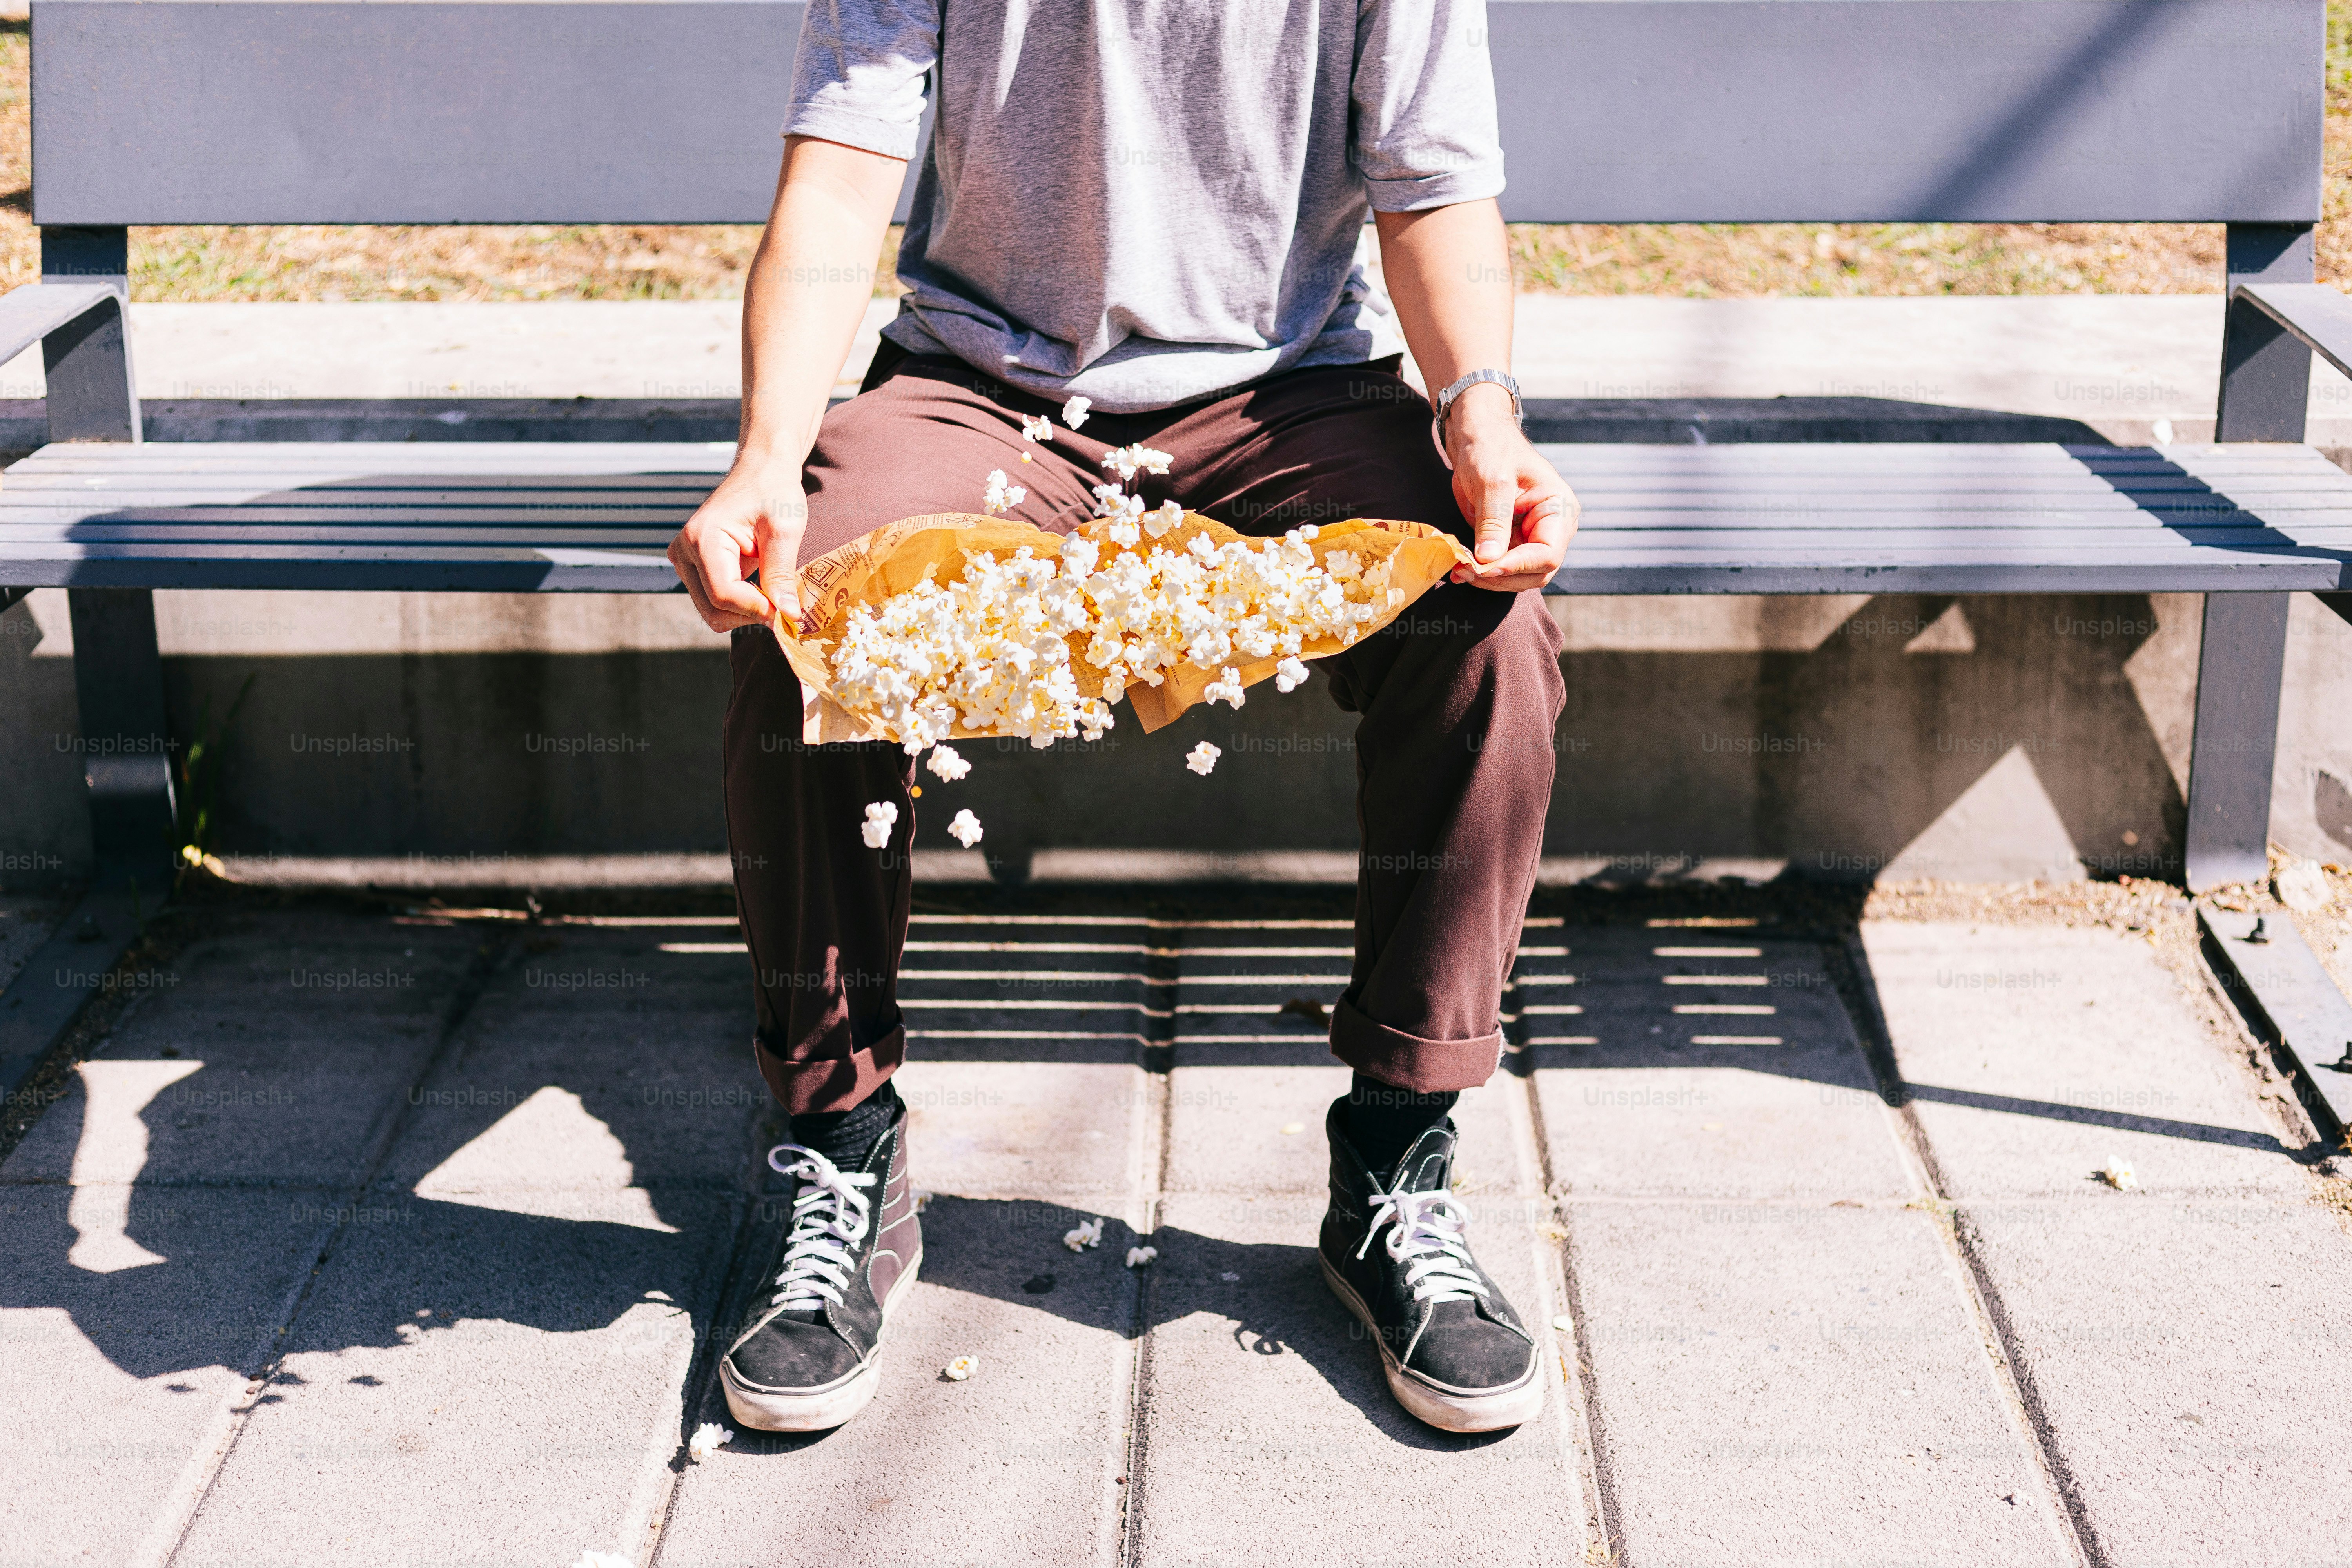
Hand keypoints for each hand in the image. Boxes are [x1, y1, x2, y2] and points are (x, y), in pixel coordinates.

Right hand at [668, 459, 807, 632]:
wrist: (761, 471)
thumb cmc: (774, 492)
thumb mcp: (785, 530)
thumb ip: (781, 574)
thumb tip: (787, 615)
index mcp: (702, 538)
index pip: (723, 594)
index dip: (757, 610)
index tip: (788, 613)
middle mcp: (684, 551)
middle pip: (713, 609)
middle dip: (750, 614)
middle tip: (783, 606)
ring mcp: (685, 560)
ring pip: (712, 610)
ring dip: (745, 611)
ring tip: (772, 590)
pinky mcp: (693, 566)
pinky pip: (714, 600)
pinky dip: (739, 604)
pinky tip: (760, 587)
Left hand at [1444, 386, 1577, 591]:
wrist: (1476, 436)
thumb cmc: (1491, 447)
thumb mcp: (1493, 481)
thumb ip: (1493, 521)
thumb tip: (1488, 560)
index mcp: (1559, 509)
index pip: (1547, 554)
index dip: (1516, 566)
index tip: (1484, 567)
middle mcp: (1551, 527)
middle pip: (1535, 572)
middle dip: (1501, 576)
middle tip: (1466, 571)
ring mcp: (1531, 537)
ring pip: (1518, 577)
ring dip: (1490, 579)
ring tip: (1460, 570)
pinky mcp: (1511, 541)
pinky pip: (1502, 568)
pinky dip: (1482, 572)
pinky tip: (1461, 568)